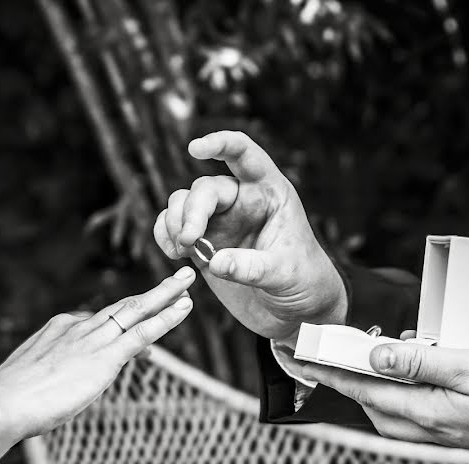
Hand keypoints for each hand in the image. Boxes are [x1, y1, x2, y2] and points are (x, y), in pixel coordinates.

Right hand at [0, 267, 195, 441]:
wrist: (0, 404)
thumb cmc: (7, 402)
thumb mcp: (28, 384)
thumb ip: (44, 380)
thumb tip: (45, 393)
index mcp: (58, 330)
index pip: (99, 321)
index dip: (122, 321)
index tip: (140, 319)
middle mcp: (78, 327)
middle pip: (123, 306)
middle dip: (152, 294)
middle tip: (177, 279)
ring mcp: (93, 339)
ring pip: (138, 310)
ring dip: (166, 296)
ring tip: (188, 283)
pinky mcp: (106, 357)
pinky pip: (144, 331)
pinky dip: (166, 317)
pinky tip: (184, 307)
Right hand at [153, 130, 346, 340]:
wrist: (295, 313)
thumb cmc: (304, 283)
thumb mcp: (286, 274)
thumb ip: (252, 268)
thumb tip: (215, 262)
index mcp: (270, 193)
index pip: (245, 155)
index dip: (221, 144)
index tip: (195, 149)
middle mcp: (242, 201)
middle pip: (205, 189)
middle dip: (191, 211)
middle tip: (189, 240)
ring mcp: (220, 222)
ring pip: (182, 204)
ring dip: (173, 222)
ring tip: (182, 250)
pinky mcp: (202, 246)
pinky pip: (172, 229)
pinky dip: (164, 236)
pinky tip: (172, 254)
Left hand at [300, 341, 468, 463]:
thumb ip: (420, 362)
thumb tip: (376, 355)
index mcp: (422, 412)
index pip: (360, 389)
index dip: (328, 370)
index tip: (300, 356)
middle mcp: (422, 427)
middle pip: (367, 398)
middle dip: (345, 372)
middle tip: (329, 347)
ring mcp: (435, 430)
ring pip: (387, 402)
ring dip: (375, 376)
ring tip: (375, 345)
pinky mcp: (448, 426)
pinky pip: (408, 404)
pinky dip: (400, 382)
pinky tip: (414, 361)